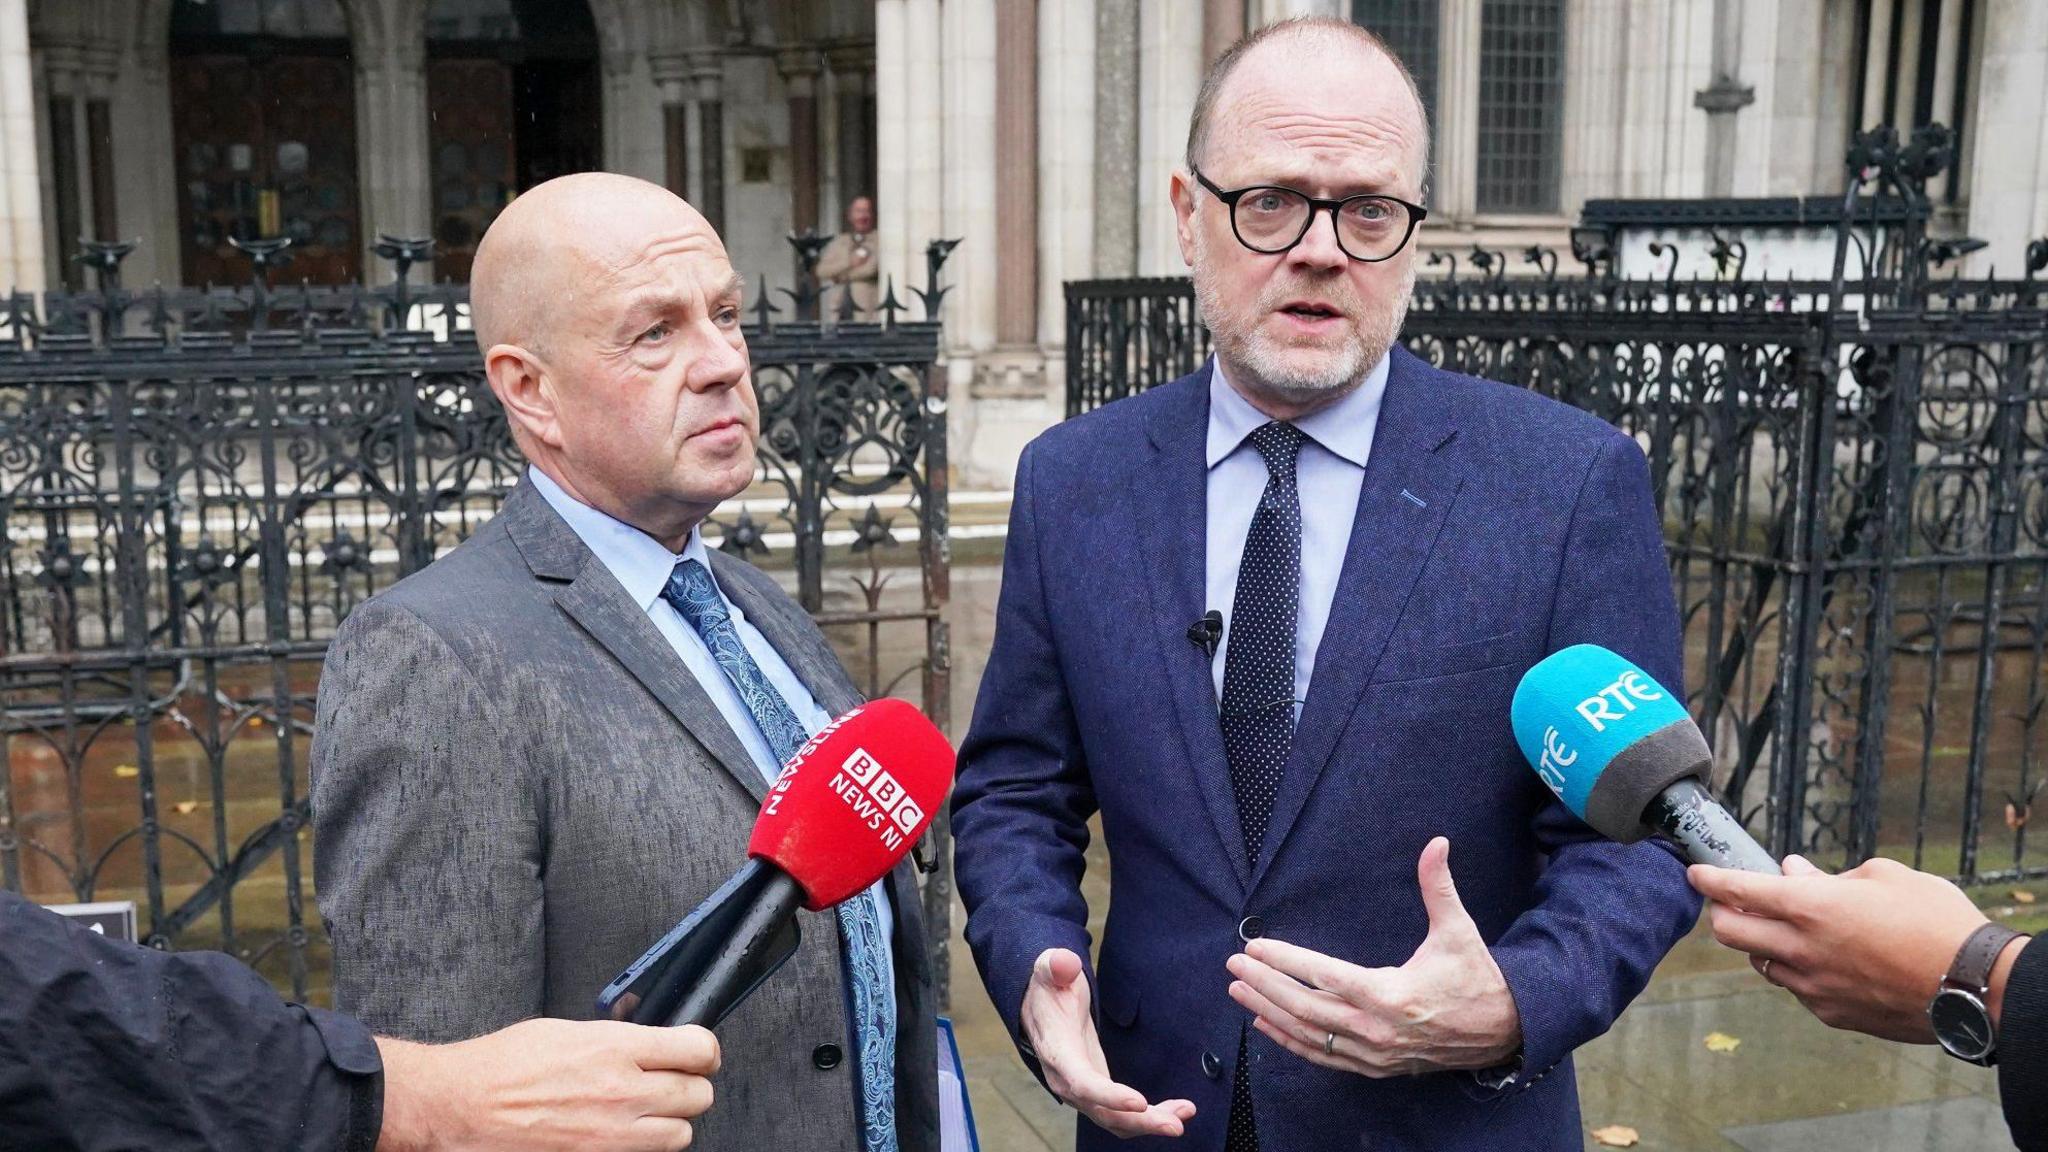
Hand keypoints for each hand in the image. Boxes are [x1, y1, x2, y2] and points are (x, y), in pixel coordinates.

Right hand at [376, 1018, 719, 1151]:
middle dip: (691, 1085)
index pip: (698, 1049)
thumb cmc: (504, 1064)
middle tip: (673, 1080)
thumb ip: (617, 1036)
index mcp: (616, 1048)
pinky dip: (642, 1146)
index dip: (703, 1050)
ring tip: (648, 1110)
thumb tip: (649, 1038)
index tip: (697, 1052)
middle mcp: (623, 1091)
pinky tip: (623, 1132)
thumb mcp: (568, 1029)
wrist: (463, 1105)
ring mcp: (612, 1133)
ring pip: (681, 1133)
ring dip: (671, 1121)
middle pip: (699, 1094)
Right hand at [1020, 947, 1195, 1137]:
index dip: (1109, 1096)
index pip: (1081, 1082)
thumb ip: (1056, 966)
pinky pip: (1122, 1115)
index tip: (1140, 1102)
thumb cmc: (1048, 987)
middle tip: (1176, 1126)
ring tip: (1183, 1117)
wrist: (1038, 1006)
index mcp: (1057, 1052)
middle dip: (1140, 1123)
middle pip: (1103, 1113)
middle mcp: (1067, 1080)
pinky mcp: (1097, 1092)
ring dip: (1150, 1123)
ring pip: (1116, 1120)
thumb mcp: (1049, 970)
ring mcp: (1082, 1091)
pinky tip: (1176, 1110)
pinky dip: (1149, 1117)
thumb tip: (1064, 963)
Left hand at [1227, 837, 1521, 1076]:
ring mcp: (1374, 1053)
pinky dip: (1291, 1042)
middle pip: (1305, 1007)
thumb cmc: (1476, 977)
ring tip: (1238, 991)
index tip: (1255, 947)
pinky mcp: (1375, 1067)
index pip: (1324, 976)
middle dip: (1264, 985)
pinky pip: (1323, 1056)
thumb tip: (1437, 842)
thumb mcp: (1458, 930)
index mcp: (1390, 994)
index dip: (1286, 961)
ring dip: (1269, 1012)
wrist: (1505, 1031)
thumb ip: (1439, 887)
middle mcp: (1376, 1028)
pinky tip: (1266, 1024)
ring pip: (1308, 1034)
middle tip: (1232, 965)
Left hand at [1689, 854, 1998, 1042]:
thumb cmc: (1936, 921)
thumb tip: (1793, 872)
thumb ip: (1831, 876)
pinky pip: (1796, 988)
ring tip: (1788, 928)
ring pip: (1761, 963)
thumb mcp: (1885, 877)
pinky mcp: (1831, 1014)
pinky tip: (1822, 959)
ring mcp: (1814, 987)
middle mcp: (1801, 949)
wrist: (1974, 987)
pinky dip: (1796, 969)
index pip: (1737, 891)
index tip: (1695, 872)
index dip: (1709, 878)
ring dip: (1762, 943)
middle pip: (1729, 932)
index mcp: (1811, 908)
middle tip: (1733, 901)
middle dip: (1721, 912)